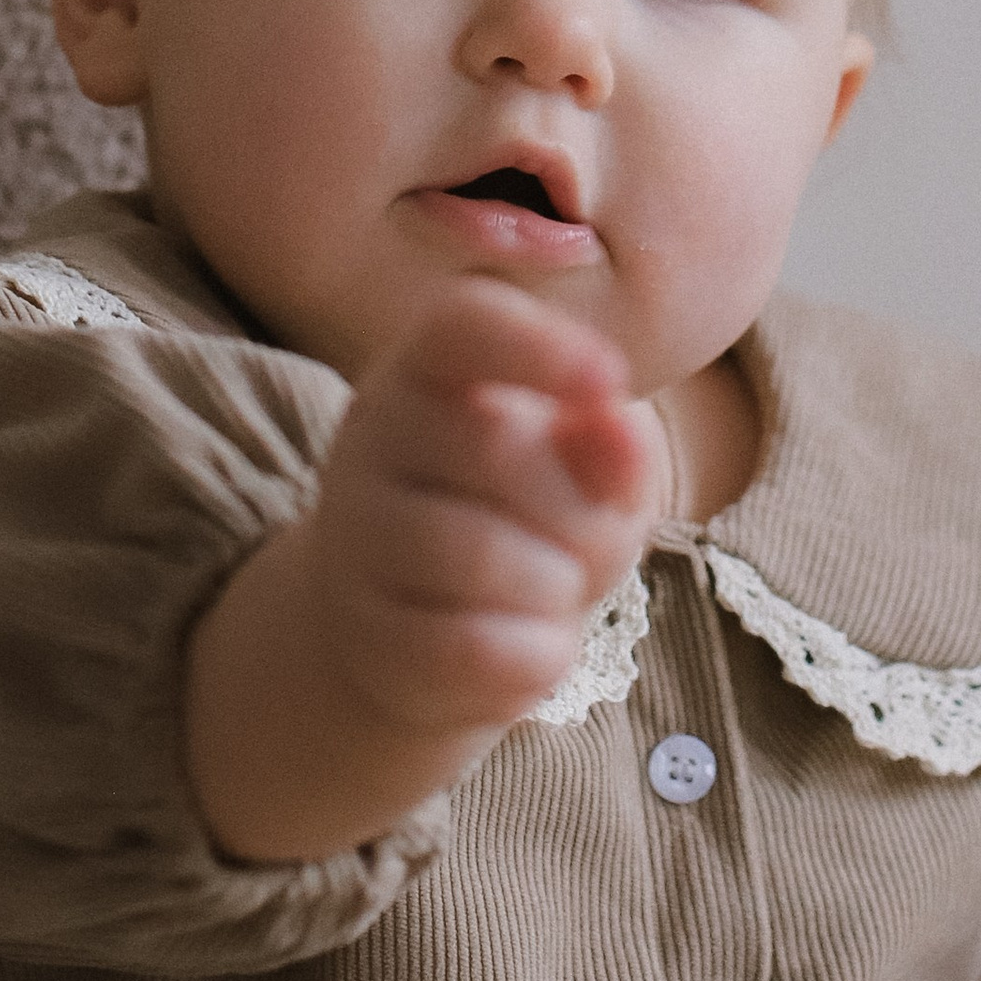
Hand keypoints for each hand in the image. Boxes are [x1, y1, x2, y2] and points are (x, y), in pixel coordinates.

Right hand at [308, 279, 661, 737]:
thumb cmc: (527, 516)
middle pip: (497, 445)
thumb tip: (623, 435)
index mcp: (430, 367)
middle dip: (580, 504)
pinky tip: (534, 645)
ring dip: (558, 586)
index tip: (613, 380)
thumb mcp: (584, 465)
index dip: (540, 345)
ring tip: (554, 589)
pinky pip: (471, 647)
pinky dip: (535, 656)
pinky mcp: (365, 634)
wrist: (427, 625)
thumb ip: (611, 442)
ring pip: (480, 554)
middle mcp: (375, 437)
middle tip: (590, 535)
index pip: (466, 324)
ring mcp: (356, 537)